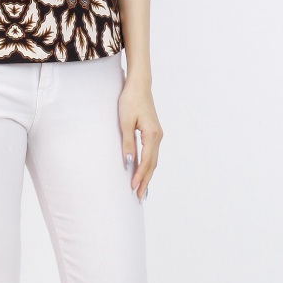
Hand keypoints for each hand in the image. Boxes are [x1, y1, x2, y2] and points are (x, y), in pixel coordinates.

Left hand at [118, 78, 162, 201]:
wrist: (139, 85)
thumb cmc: (130, 100)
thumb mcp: (125, 123)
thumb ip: (127, 144)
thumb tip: (128, 163)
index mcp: (152, 135)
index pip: (147, 161)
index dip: (140, 176)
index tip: (133, 188)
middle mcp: (158, 136)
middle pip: (152, 164)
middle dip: (146, 181)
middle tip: (139, 197)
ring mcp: (157, 134)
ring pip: (153, 160)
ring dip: (147, 175)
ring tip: (142, 190)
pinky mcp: (153, 132)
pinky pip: (152, 153)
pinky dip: (148, 165)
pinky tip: (144, 172)